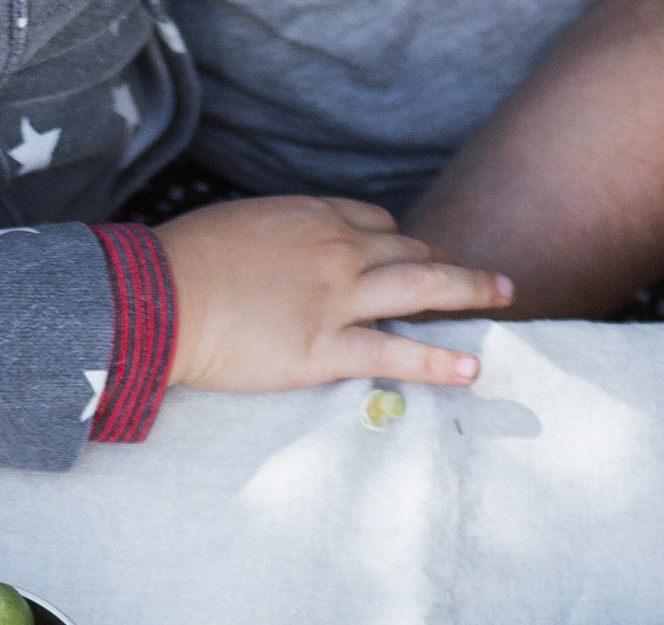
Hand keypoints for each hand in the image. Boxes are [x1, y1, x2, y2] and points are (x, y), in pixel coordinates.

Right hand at [154, 196, 510, 394]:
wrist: (160, 299)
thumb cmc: (180, 265)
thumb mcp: (233, 229)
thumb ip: (271, 239)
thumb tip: (276, 260)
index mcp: (310, 217)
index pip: (375, 223)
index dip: (401, 241)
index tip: (414, 255)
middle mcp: (336, 249)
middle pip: (409, 249)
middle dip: (448, 260)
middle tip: (479, 275)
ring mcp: (336, 298)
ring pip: (422, 286)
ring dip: (469, 288)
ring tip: (504, 295)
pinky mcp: (326, 349)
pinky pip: (396, 351)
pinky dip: (439, 359)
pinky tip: (470, 368)